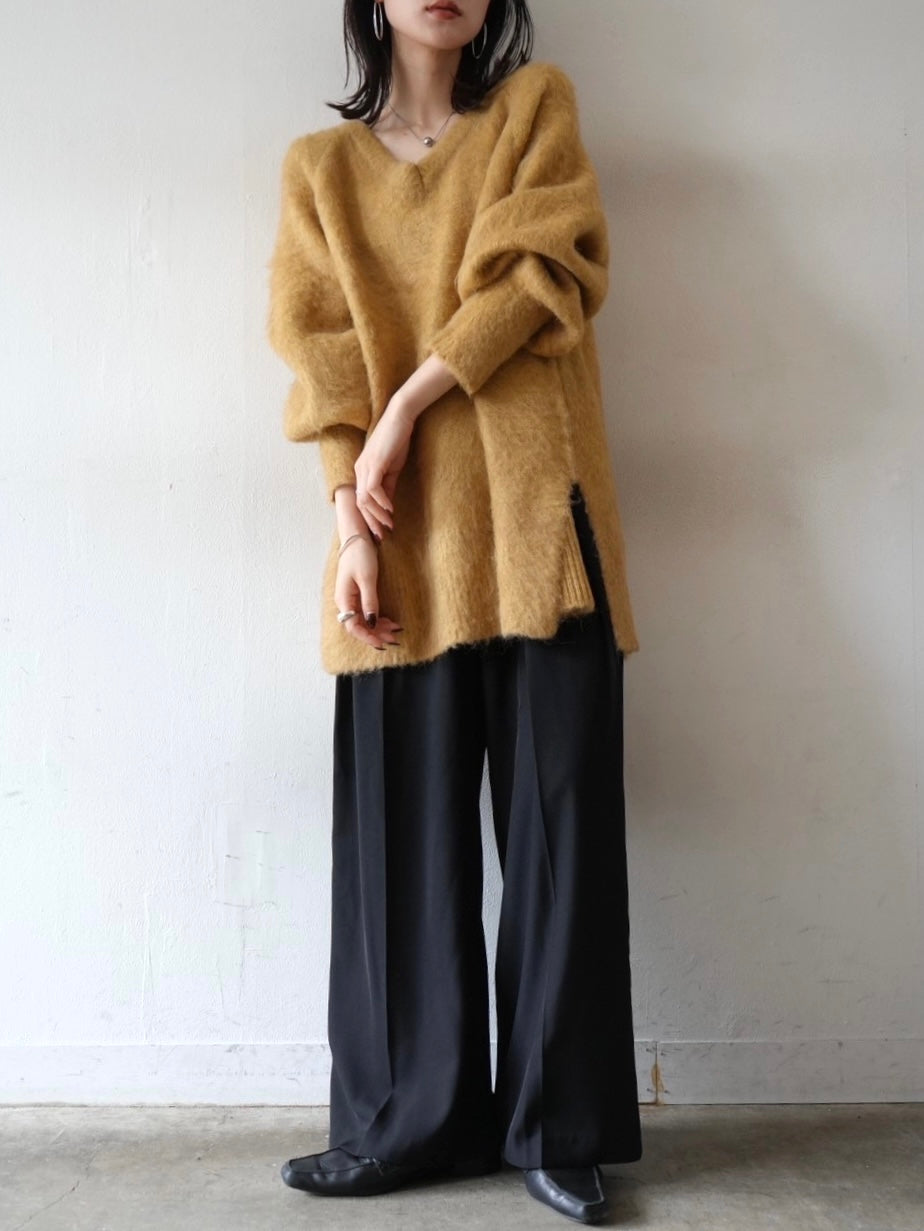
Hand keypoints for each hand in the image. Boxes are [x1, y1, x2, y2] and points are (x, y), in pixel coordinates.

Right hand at [335, 537, 402, 650]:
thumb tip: (372, 623)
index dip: (368, 637)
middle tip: (394, 638)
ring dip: (378, 627)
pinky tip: (388, 620)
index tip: (382, 642)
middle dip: (376, 634)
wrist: (356, 536)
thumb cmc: (360, 554)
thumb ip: (370, 602)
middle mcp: (345, 601)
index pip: (353, 626)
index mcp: (344, 599)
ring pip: (363, 620)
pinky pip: (365, 611)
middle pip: (358, 625)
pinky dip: (377, 617)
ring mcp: (350, 598)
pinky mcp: (357, 593)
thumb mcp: (367, 578)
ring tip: (394, 630)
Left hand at [353, 399, 415, 539]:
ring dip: (377, 515)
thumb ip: (388, 486)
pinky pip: (373, 489)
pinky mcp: (374, 464)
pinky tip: (391, 509)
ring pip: (365, 499)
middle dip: (371, 522)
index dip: (370, 518)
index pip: (361, 501)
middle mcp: (359, 470)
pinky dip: (381, 502)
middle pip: (360, 504)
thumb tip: (388, 505)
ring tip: (389, 525)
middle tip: (382, 536)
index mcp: (362, 471)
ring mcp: (365, 467)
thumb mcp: (392, 468)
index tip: (381, 531)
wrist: (400, 418)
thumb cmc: (397, 440)